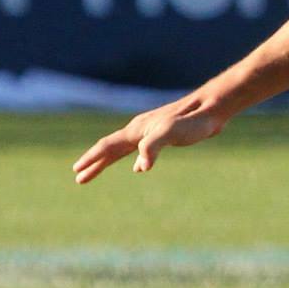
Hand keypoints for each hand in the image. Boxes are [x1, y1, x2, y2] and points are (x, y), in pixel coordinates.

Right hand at [72, 96, 227, 183]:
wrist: (212, 109)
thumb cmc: (192, 121)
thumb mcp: (171, 134)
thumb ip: (153, 147)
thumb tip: (141, 168)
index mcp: (136, 130)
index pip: (107, 147)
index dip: (91, 160)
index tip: (76, 172)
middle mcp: (140, 130)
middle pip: (110, 148)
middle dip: (94, 163)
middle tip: (79, 178)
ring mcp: (151, 132)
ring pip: (124, 149)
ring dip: (109, 161)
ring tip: (98, 171)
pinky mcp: (165, 135)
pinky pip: (140, 150)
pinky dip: (133, 159)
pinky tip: (139, 168)